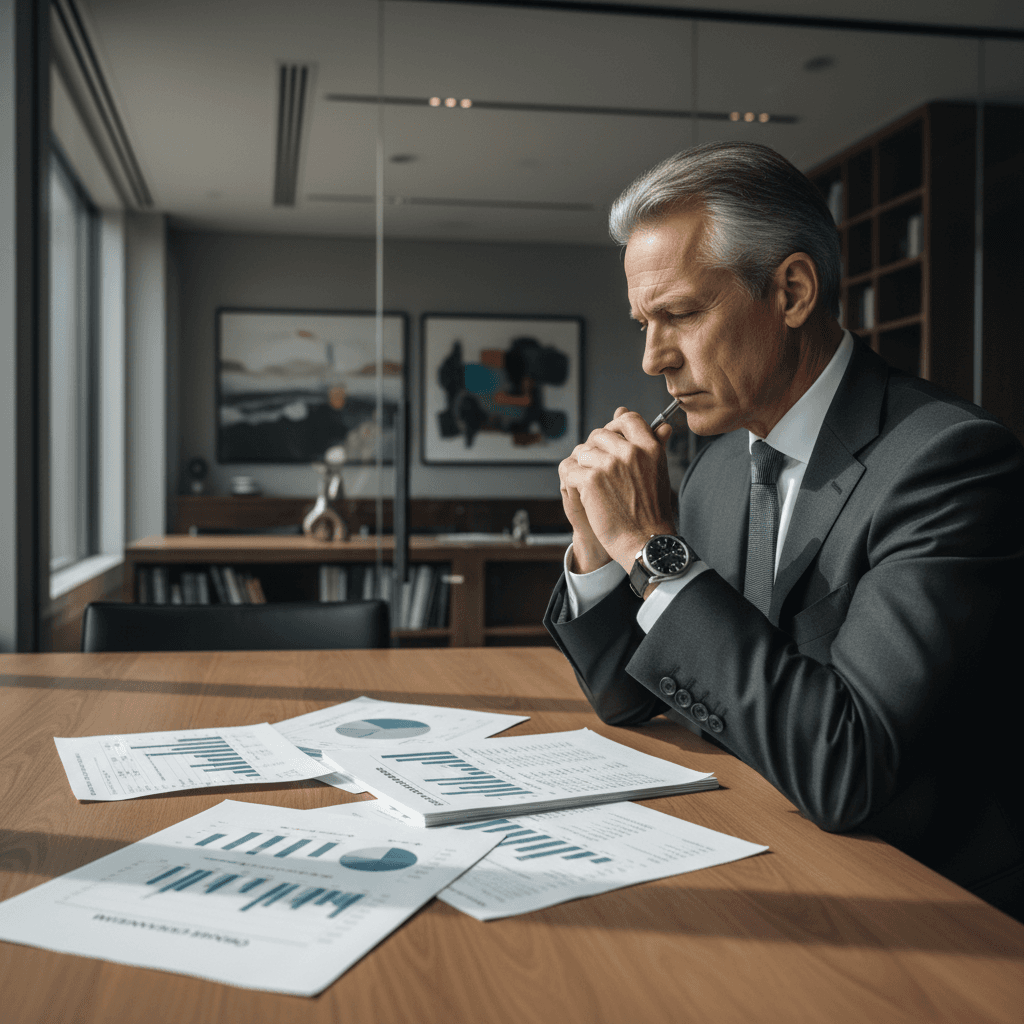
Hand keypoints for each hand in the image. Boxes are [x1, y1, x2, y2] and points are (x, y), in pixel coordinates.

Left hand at [561, 407, 675, 572]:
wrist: (644, 541)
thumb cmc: (653, 511)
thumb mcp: (660, 472)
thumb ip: (657, 445)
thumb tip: (664, 424)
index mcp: (649, 448)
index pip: (627, 419)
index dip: (615, 426)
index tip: (611, 441)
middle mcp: (630, 452)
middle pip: (599, 434)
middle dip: (595, 451)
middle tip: (600, 473)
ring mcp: (609, 464)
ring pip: (581, 451)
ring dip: (582, 467)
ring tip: (594, 487)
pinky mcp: (590, 479)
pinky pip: (570, 469)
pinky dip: (573, 481)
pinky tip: (585, 494)